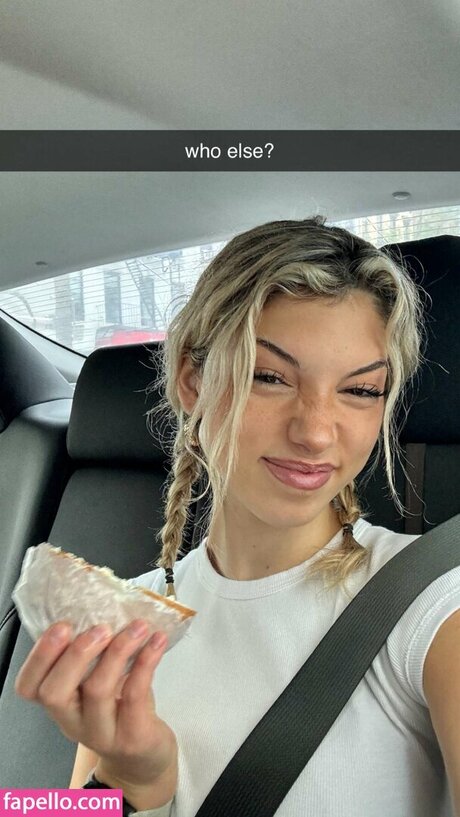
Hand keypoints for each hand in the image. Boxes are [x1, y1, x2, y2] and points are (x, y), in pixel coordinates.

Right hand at [15, 620, 177, 791]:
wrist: (144, 759)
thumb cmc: (120, 709)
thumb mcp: (98, 684)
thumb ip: (93, 656)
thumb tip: (104, 604)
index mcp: (61, 703)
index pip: (29, 687)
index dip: (39, 657)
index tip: (61, 625)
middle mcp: (73, 721)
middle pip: (56, 693)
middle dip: (75, 655)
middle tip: (100, 627)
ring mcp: (102, 733)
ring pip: (98, 692)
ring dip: (118, 652)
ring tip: (138, 627)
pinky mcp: (132, 737)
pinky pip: (135, 696)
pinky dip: (146, 663)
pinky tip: (156, 642)